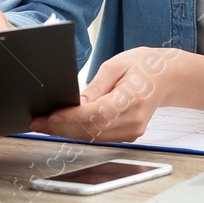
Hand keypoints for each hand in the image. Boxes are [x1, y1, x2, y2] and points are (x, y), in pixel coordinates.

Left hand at [29, 47, 176, 141]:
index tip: (51, 116)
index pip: (99, 113)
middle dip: (61, 127)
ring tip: (44, 124)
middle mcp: (134, 119)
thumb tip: (76, 103)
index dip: (72, 117)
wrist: (166, 78)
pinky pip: (99, 137)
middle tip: (37, 121)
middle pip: (92, 129)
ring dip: (66, 132)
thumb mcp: (116, 65)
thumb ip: (96, 86)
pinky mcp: (128, 136)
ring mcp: (133, 131)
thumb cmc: (143, 66)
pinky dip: (79, 133)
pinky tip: (63, 127)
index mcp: (133, 97)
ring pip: (93, 137)